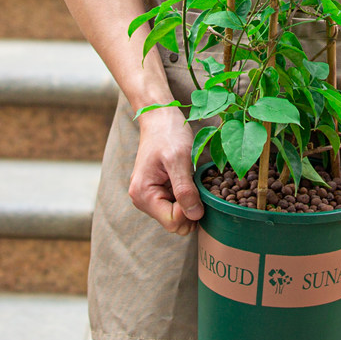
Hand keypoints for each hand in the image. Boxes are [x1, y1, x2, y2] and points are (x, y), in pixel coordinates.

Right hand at [128, 106, 203, 235]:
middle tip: (197, 183)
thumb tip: (195, 216)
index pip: (173, 222)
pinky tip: (189, 179)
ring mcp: (150, 196)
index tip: (197, 189)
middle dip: (190, 208)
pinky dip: (187, 195)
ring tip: (191, 178)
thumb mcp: (179, 159)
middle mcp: (143, 200)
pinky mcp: (158, 190)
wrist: (160, 117)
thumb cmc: (168, 133)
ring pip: (178, 215)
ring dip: (190, 200)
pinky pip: (177, 204)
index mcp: (143, 195)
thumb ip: (185, 189)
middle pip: (175, 222)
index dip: (190, 211)